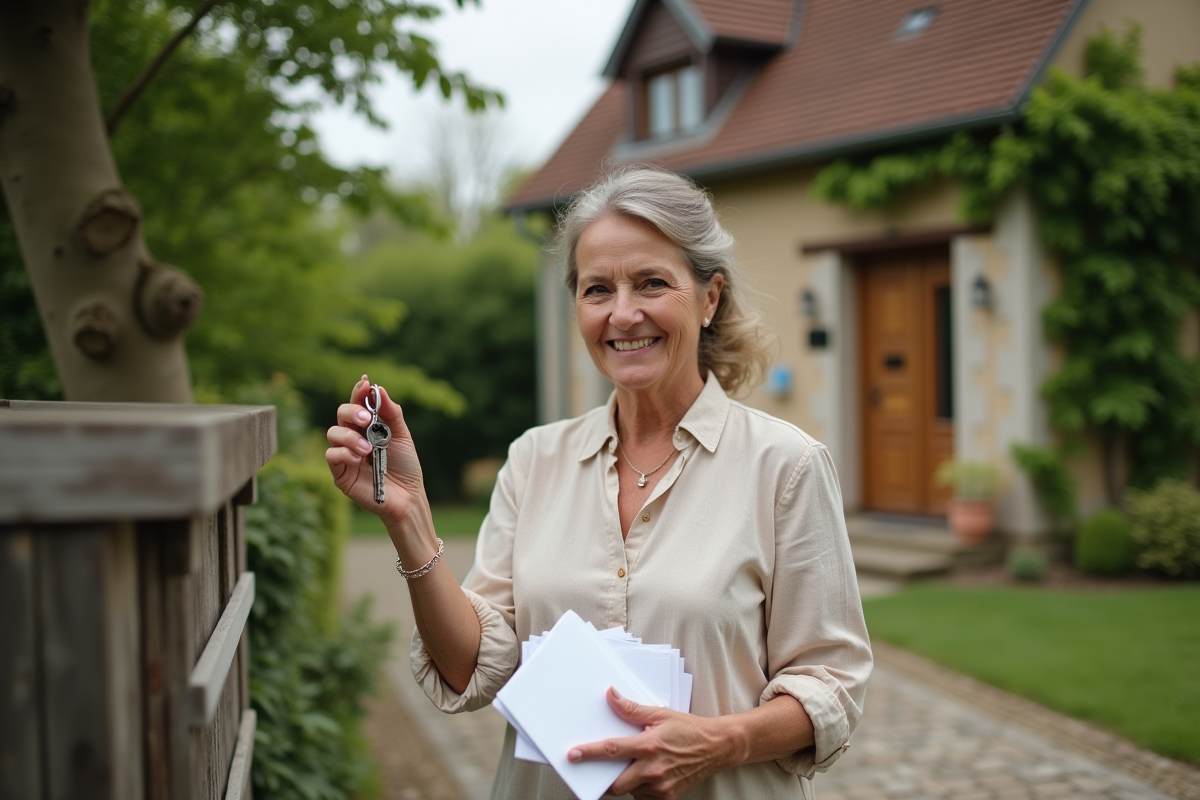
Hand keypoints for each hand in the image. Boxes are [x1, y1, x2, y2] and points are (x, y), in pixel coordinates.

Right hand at [326, 376, 426, 527]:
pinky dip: (343, 453)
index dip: (358, 391)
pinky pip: (331, 455)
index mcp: (368, 426)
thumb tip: (378, 389)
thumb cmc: (405, 466)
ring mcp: (345, 454)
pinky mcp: (340, 473)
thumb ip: (392, 413)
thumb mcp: (402, 436)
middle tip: (367, 419)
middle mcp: (354, 437)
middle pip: (341, 414)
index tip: (364, 382)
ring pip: (333, 433)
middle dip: (352, 411)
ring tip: (367, 448)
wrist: (407, 496)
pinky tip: (358, 459)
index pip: (358, 403)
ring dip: (349, 436)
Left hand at [568, 688, 739, 799]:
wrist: (716, 747)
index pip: (611, 750)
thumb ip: (632, 709)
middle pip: (615, 784)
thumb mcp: (660, 714)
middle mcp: (653, 769)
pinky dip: (639, 787)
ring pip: (629, 791)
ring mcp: (661, 787)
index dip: (590, 753)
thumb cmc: (688, 729)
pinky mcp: (668, 797)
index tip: (573, 755)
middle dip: (603, 780)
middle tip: (595, 772)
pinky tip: (645, 774)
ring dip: (624, 781)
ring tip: (632, 766)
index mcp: (649, 746)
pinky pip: (643, 797)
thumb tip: (611, 696)